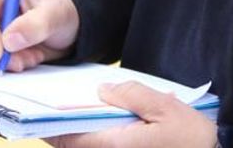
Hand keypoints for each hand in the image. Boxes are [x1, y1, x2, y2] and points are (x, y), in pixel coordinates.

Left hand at [44, 82, 217, 147]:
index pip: (69, 138)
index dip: (51, 127)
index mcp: (115, 147)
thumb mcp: (165, 108)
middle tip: (53, 117)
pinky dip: (95, 146)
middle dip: (63, 136)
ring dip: (79, 142)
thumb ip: (131, 95)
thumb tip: (103, 90)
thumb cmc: (194, 141)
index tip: (38, 114)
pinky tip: (103, 134)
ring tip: (75, 125)